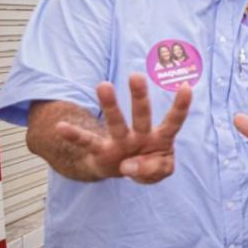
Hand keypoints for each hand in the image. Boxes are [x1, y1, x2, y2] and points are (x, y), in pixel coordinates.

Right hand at [54, 74, 192, 183]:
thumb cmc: (148, 164)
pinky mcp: (103, 151)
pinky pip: (88, 142)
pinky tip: (61, 128)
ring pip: (116, 122)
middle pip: (142, 114)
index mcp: (161, 138)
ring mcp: (121, 141)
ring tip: (103, 85)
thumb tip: (130, 165)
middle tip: (136, 75)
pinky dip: (75, 136)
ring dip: (111, 105)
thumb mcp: (160, 171)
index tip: (187, 86)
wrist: (123, 170)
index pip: (173, 121)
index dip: (181, 106)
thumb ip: (154, 170)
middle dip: (140, 97)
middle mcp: (141, 134)